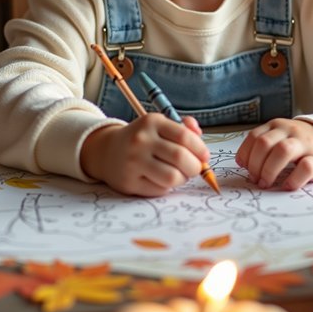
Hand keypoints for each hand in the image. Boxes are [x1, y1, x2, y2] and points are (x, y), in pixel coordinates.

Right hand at [80, 113, 209, 196]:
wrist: (107, 151)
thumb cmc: (143, 138)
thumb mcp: (160, 125)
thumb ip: (183, 128)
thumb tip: (199, 135)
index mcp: (152, 122)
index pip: (185, 136)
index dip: (200, 149)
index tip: (204, 156)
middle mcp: (141, 140)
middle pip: (181, 158)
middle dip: (195, 167)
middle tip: (195, 169)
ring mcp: (133, 162)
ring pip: (172, 177)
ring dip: (183, 179)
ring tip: (179, 175)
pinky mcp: (129, 182)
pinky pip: (160, 189)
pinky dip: (167, 187)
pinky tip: (161, 179)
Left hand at [236, 119, 312, 189]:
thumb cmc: (299, 144)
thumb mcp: (280, 137)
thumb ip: (263, 146)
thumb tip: (243, 164)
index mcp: (277, 125)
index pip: (254, 137)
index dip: (246, 154)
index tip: (244, 168)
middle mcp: (290, 131)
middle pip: (265, 143)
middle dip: (255, 164)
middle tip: (255, 179)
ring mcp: (305, 144)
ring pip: (283, 151)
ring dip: (269, 170)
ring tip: (266, 184)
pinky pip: (305, 167)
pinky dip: (293, 179)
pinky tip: (287, 186)